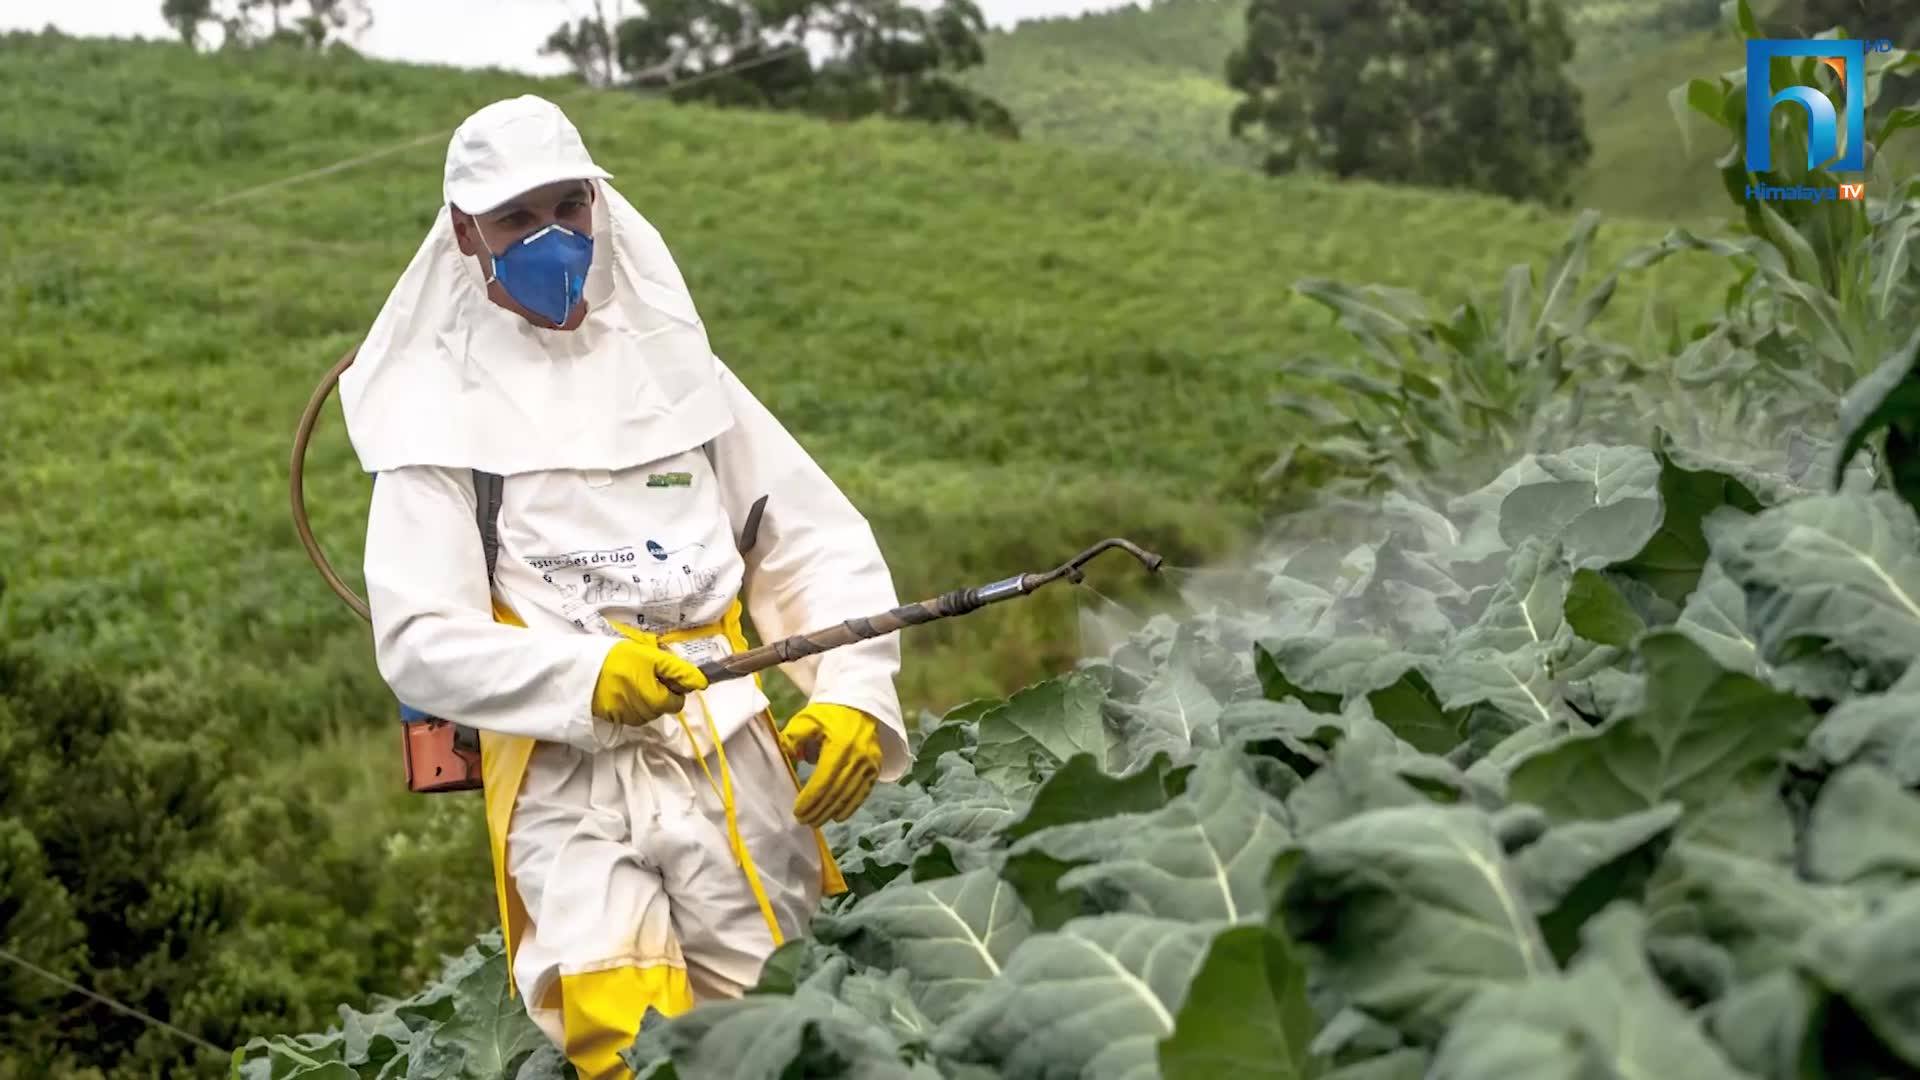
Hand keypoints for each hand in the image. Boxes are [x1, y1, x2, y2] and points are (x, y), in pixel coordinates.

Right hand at [591, 623, 707, 725]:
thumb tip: (702, 683)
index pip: (677, 702)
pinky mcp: (611, 719)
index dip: (672, 686)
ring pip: (646, 713)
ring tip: (629, 680)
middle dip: (658, 693)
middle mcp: (642, 714)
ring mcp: (626, 718)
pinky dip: (629, 704)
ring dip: (644, 700)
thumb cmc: (619, 657)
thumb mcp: (652, 657)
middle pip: (661, 708)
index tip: (660, 674)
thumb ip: (679, 671)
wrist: (580, 665)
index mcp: (655, 699)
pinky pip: (630, 715)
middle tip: (643, 674)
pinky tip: (620, 690)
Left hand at [781, 703, 881, 826]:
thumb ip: (791, 740)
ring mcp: (870, 764)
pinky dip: (850, 808)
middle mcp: (858, 757)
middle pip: (836, 793)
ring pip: (849, 796)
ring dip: (832, 812)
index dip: (810, 800)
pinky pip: (863, 793)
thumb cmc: (828, 714)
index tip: (797, 811)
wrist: (858, 705)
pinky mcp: (876, 768)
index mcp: (840, 746)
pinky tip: (838, 816)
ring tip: (816, 821)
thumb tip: (782, 759)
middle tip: (804, 821)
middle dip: (818, 810)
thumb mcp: (805, 721)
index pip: (823, 782)